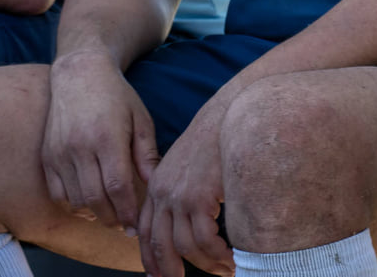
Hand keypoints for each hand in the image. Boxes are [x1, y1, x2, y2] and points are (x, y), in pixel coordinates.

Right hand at [40, 47, 157, 233]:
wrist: (80, 74)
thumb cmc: (117, 96)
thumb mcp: (140, 120)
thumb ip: (147, 154)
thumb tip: (156, 186)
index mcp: (107, 137)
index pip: (117, 186)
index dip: (128, 211)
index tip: (137, 224)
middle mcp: (80, 147)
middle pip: (95, 198)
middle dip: (113, 219)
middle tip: (126, 226)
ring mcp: (60, 152)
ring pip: (75, 200)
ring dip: (94, 213)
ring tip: (110, 213)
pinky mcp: (47, 156)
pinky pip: (57, 192)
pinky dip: (73, 203)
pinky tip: (89, 201)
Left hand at [138, 100, 232, 276]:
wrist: (228, 115)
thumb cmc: (215, 139)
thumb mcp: (187, 165)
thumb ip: (179, 189)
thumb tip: (185, 218)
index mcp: (156, 185)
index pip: (147, 230)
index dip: (151, 257)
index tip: (158, 275)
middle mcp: (162, 193)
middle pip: (159, 245)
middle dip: (169, 270)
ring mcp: (179, 196)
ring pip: (185, 247)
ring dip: (205, 265)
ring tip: (223, 269)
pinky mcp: (199, 197)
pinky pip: (205, 240)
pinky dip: (217, 254)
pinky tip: (230, 257)